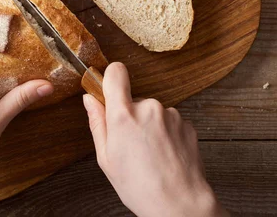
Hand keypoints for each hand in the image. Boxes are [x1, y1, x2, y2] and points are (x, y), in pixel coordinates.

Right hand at [83, 62, 227, 216]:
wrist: (179, 203)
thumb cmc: (139, 186)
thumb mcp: (106, 158)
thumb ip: (97, 123)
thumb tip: (89, 100)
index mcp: (124, 115)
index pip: (116, 72)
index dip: (110, 77)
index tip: (108, 88)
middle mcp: (149, 108)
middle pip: (134, 99)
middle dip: (130, 116)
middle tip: (131, 145)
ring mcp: (171, 115)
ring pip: (152, 112)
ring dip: (150, 126)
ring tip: (150, 155)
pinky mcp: (187, 123)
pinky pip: (169, 122)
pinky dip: (165, 134)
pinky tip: (164, 155)